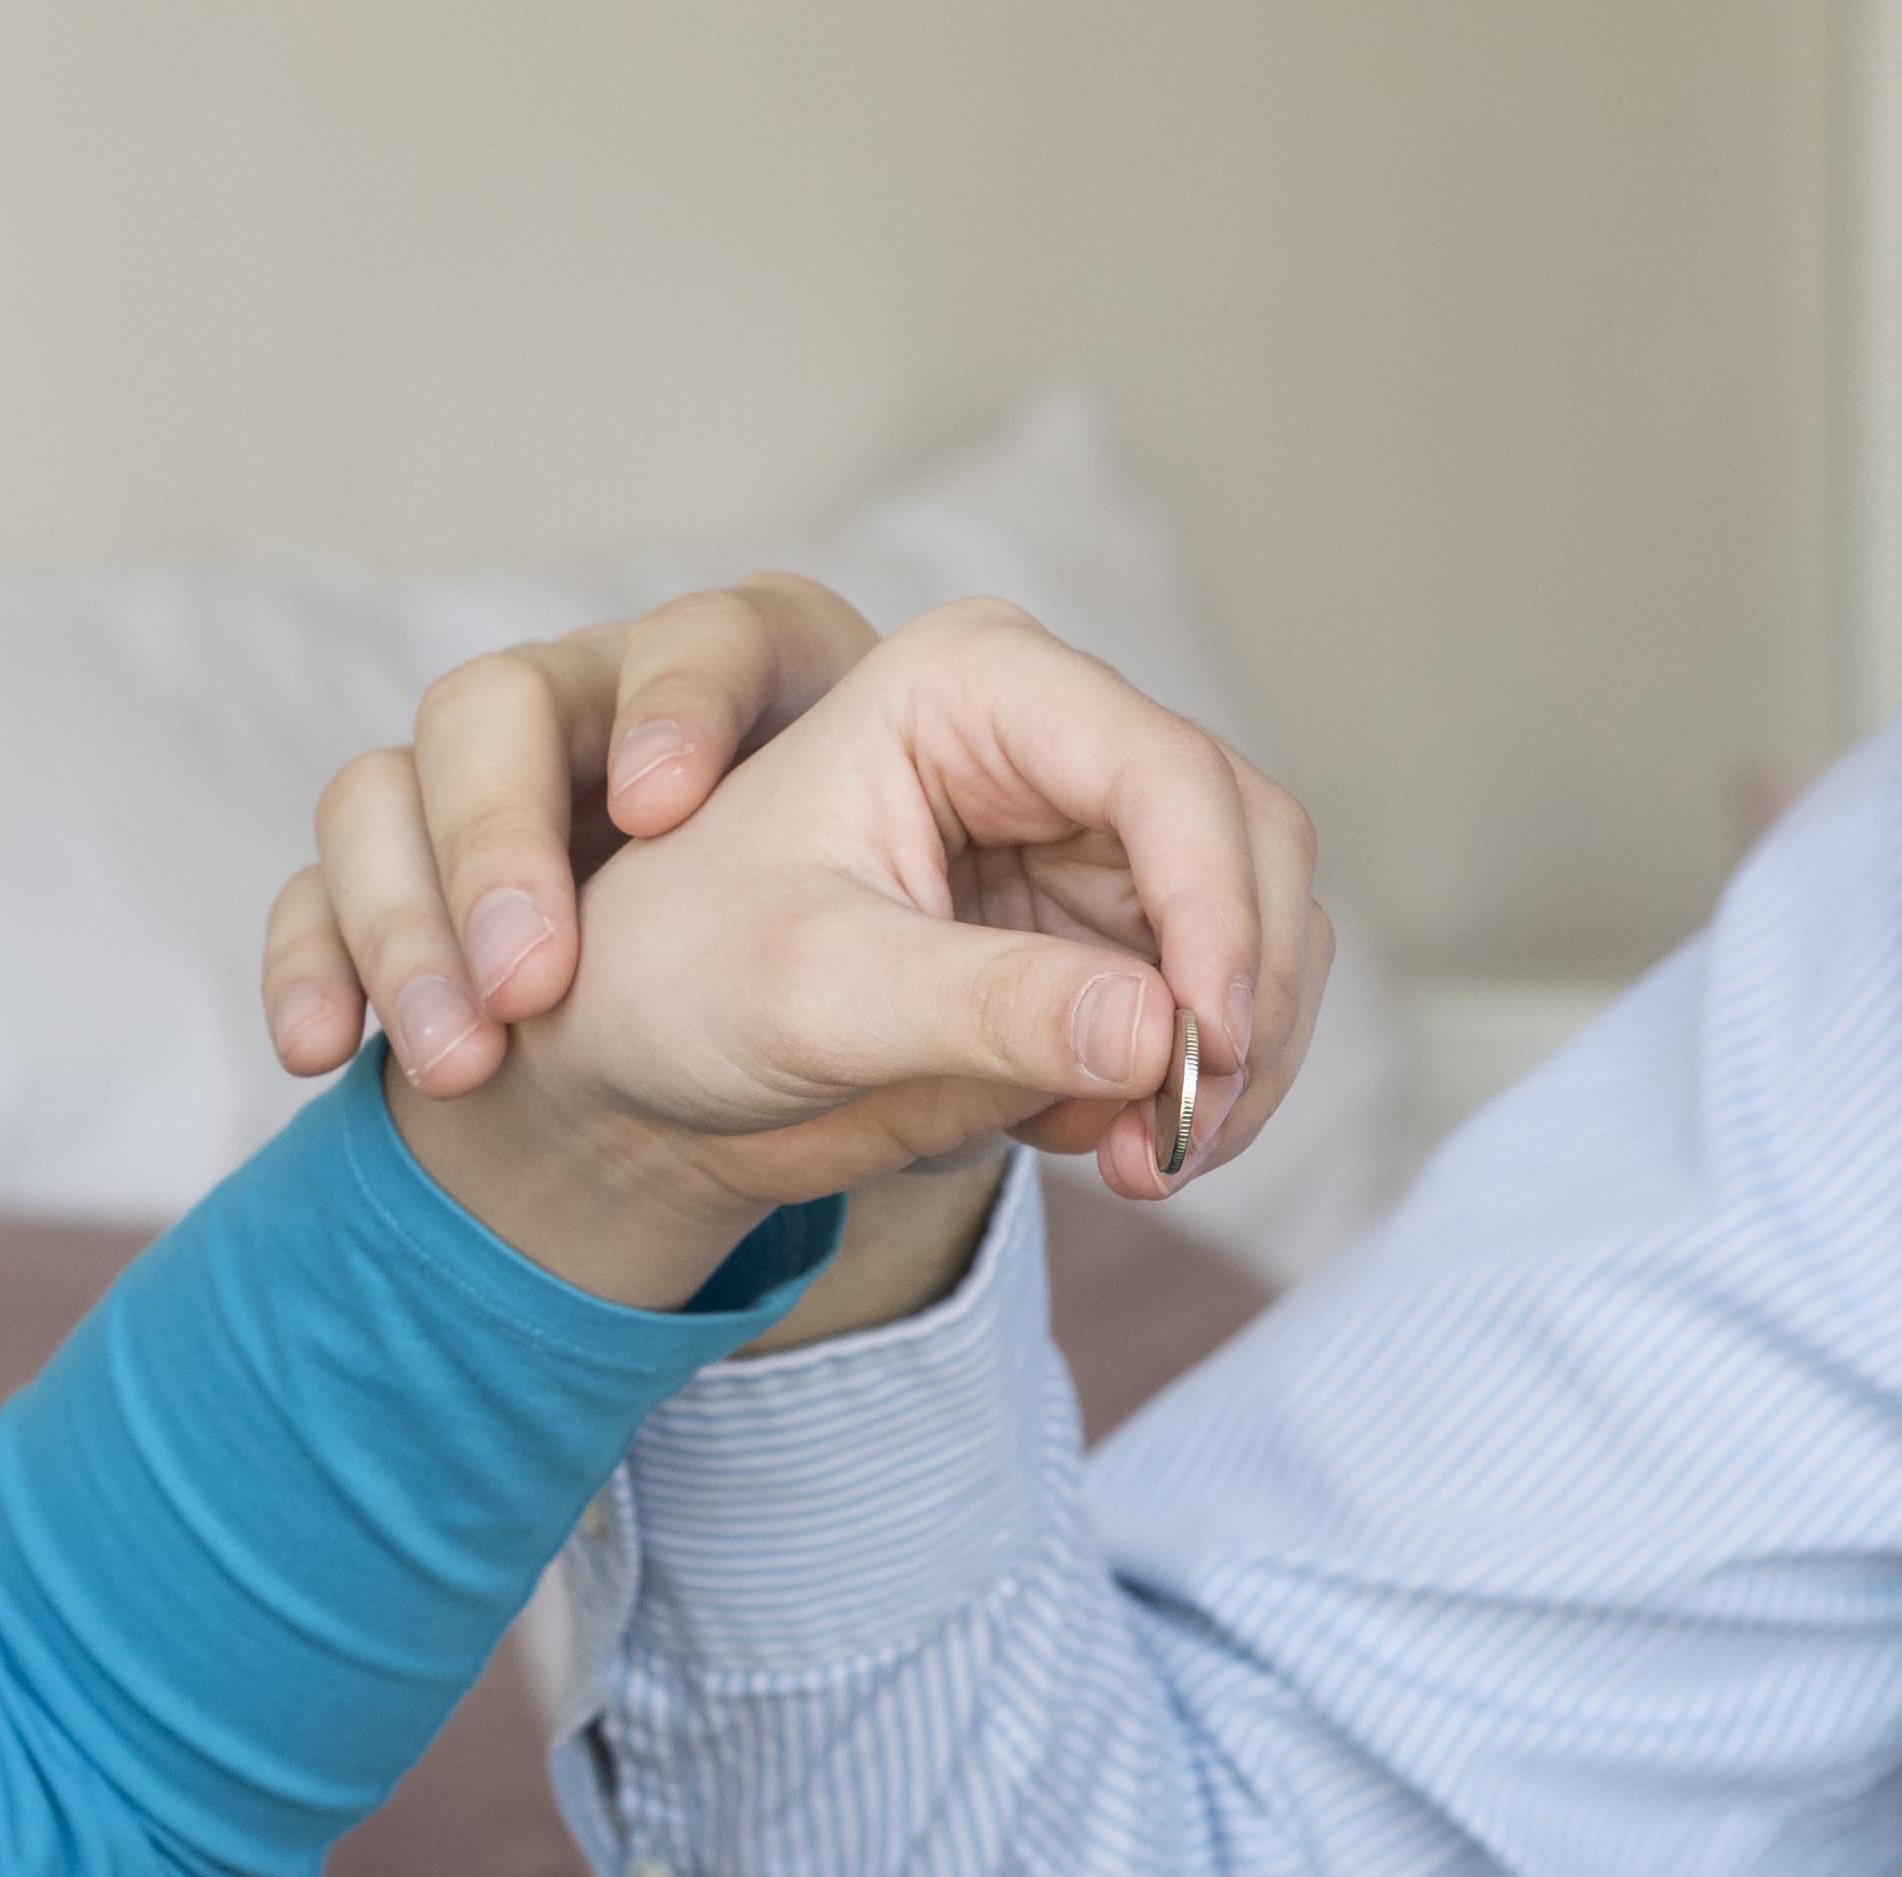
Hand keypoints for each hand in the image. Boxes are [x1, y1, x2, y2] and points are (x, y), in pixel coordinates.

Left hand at [269, 580, 1334, 1258]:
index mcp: (972, 687)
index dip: (1214, 908)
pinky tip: (1107, 1149)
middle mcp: (1055, 740)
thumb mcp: (818, 994)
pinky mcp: (1105, 938)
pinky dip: (1198, 1086)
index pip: (1161, 771)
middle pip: (1247, 839)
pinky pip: (1218, 1006)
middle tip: (1187, 1137)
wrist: (641, 1064)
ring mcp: (1094, 841)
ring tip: (1145, 1164)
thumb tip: (1166, 1037)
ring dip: (1235, 1056)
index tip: (1204, 1048)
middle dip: (1241, 993)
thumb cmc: (682, 981)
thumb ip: (991, 1006)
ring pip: (1260, 926)